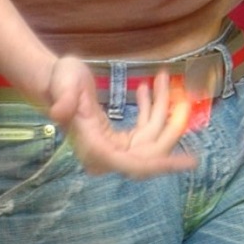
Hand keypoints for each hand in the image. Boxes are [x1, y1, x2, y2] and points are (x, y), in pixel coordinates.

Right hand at [47, 59, 196, 177]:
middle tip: (184, 98)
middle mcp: (106, 155)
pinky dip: (152, 110)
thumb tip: (58, 113)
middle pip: (151, 151)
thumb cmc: (59, 81)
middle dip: (171, 126)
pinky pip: (145, 130)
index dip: (163, 165)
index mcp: (95, 149)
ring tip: (164, 78)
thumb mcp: (62, 84)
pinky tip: (150, 88)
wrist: (52, 81)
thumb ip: (63, 99)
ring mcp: (114, 148)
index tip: (191, 161)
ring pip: (151, 137)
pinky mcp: (118, 139)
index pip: (135, 165)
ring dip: (162, 109)